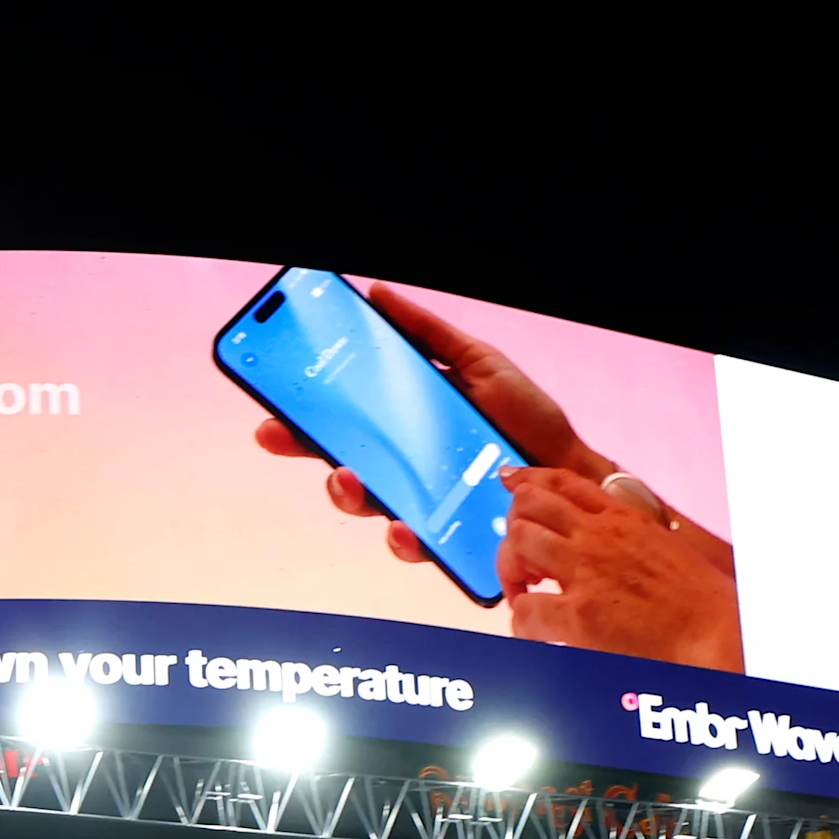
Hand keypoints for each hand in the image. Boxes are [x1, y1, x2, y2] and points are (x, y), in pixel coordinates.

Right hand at [251, 284, 615, 562]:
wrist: (567, 470)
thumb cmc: (524, 419)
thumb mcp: (476, 362)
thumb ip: (427, 333)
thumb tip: (377, 294)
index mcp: (402, 423)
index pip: (341, 416)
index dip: (301, 410)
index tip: (272, 398)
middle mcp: (401, 465)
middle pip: (336, 457)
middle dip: (299, 446)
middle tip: (277, 433)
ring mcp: (417, 503)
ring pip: (364, 503)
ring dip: (344, 492)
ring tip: (346, 477)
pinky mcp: (442, 539)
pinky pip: (412, 544)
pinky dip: (402, 539)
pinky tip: (403, 527)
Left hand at [497, 468, 744, 668]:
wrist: (716, 633)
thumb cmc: (700, 600)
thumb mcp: (663, 546)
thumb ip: (628, 538)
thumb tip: (606, 544)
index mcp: (623, 518)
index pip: (563, 482)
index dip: (529, 480)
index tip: (510, 481)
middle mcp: (599, 536)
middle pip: (529, 506)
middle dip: (513, 529)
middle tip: (521, 561)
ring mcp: (586, 571)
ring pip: (519, 544)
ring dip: (511, 570)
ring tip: (524, 593)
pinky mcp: (579, 614)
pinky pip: (526, 609)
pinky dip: (521, 622)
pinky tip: (534, 632)